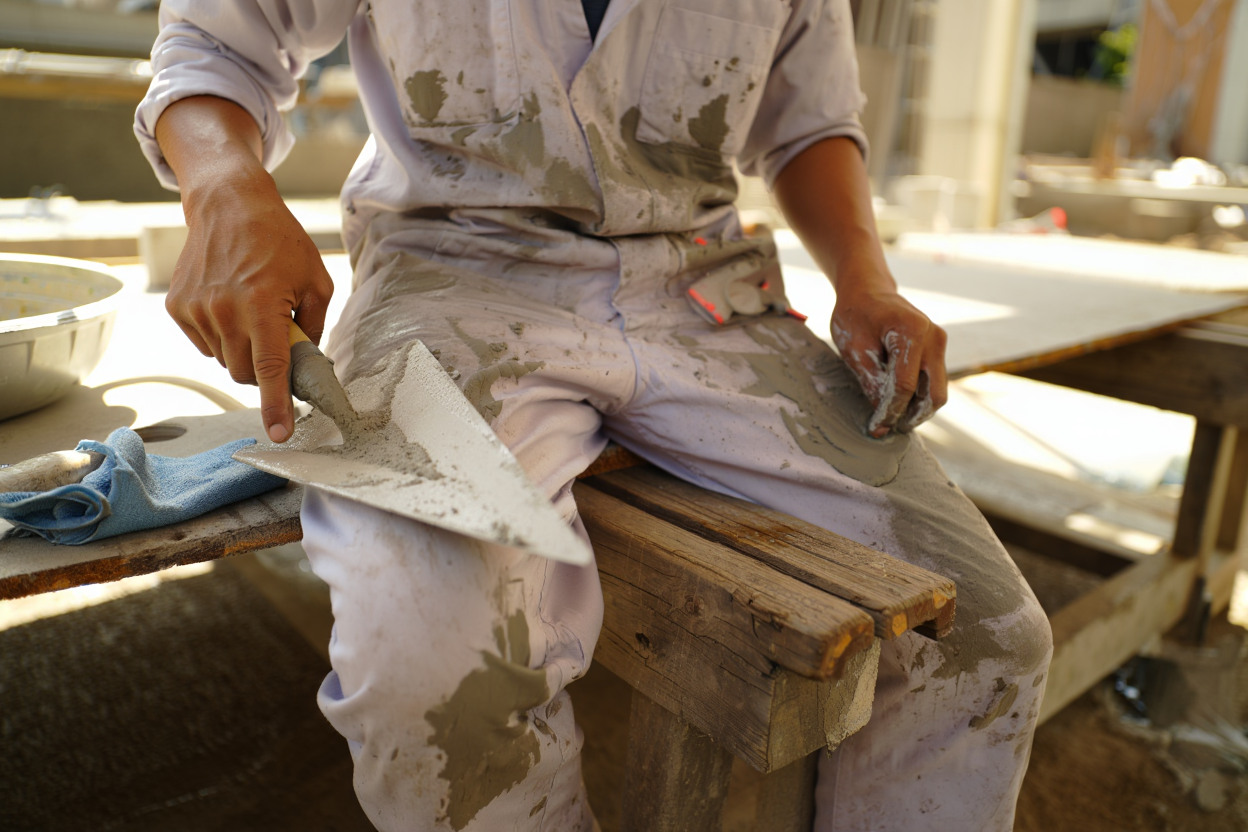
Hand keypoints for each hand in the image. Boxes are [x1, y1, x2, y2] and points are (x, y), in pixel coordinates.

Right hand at [165, 170, 332, 442]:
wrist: (229, 205)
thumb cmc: (280, 241)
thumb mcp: (315, 281)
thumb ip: (313, 327)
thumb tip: (306, 364)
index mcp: (262, 305)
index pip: (270, 369)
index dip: (276, 405)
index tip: (280, 434)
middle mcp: (224, 310)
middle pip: (244, 373)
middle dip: (262, 367)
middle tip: (275, 337)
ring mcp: (197, 310)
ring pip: (224, 360)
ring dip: (241, 348)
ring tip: (250, 307)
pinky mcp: (178, 307)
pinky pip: (205, 343)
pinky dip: (220, 334)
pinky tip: (228, 303)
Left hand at [831, 281, 947, 437]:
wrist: (867, 290)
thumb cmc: (856, 315)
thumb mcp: (855, 349)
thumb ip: (872, 381)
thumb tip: (884, 415)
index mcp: (913, 331)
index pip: (906, 386)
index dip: (891, 412)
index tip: (876, 429)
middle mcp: (935, 337)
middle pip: (934, 394)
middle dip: (913, 417)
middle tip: (889, 430)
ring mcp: (940, 342)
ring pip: (937, 391)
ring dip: (917, 410)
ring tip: (891, 420)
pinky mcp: (937, 349)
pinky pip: (933, 381)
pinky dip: (918, 397)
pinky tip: (898, 405)